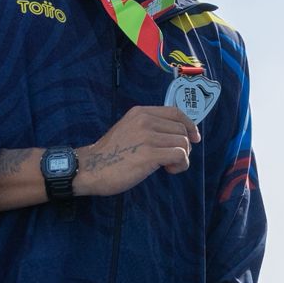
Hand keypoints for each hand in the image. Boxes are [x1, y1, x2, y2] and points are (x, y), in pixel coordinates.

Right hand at [76, 105, 200, 197]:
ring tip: (167, 166)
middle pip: (182, 130)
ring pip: (183, 143)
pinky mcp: (150, 154)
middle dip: (184, 146)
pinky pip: (180, 155)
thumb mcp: (129, 130)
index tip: (194, 138)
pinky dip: (180, 165)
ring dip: (181, 158)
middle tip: (171, 159)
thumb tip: (177, 135)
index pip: (175, 112)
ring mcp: (147, 136)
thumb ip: (149, 128)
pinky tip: (168, 170)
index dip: (189, 125)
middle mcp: (145, 120)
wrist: (89, 168)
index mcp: (140, 113)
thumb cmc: (110, 154)